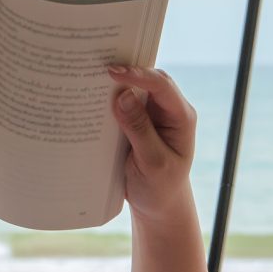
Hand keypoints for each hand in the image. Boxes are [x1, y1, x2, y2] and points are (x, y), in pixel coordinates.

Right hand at [107, 65, 197, 224]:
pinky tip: (92, 96)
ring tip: (91, 77)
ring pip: (134, 88)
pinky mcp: (136, 121)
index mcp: (181, 117)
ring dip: (116, 83)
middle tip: (98, 67)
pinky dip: (109, 98)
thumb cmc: (160, 187)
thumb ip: (139, 129)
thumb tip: (122, 96)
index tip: (113, 72)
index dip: (139, 75)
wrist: (158, 205)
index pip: (162, 86)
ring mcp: (152, 114)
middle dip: (126, 72)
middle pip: (149, 80)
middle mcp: (168, 110)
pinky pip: (123, 102)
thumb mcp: (153, 163)